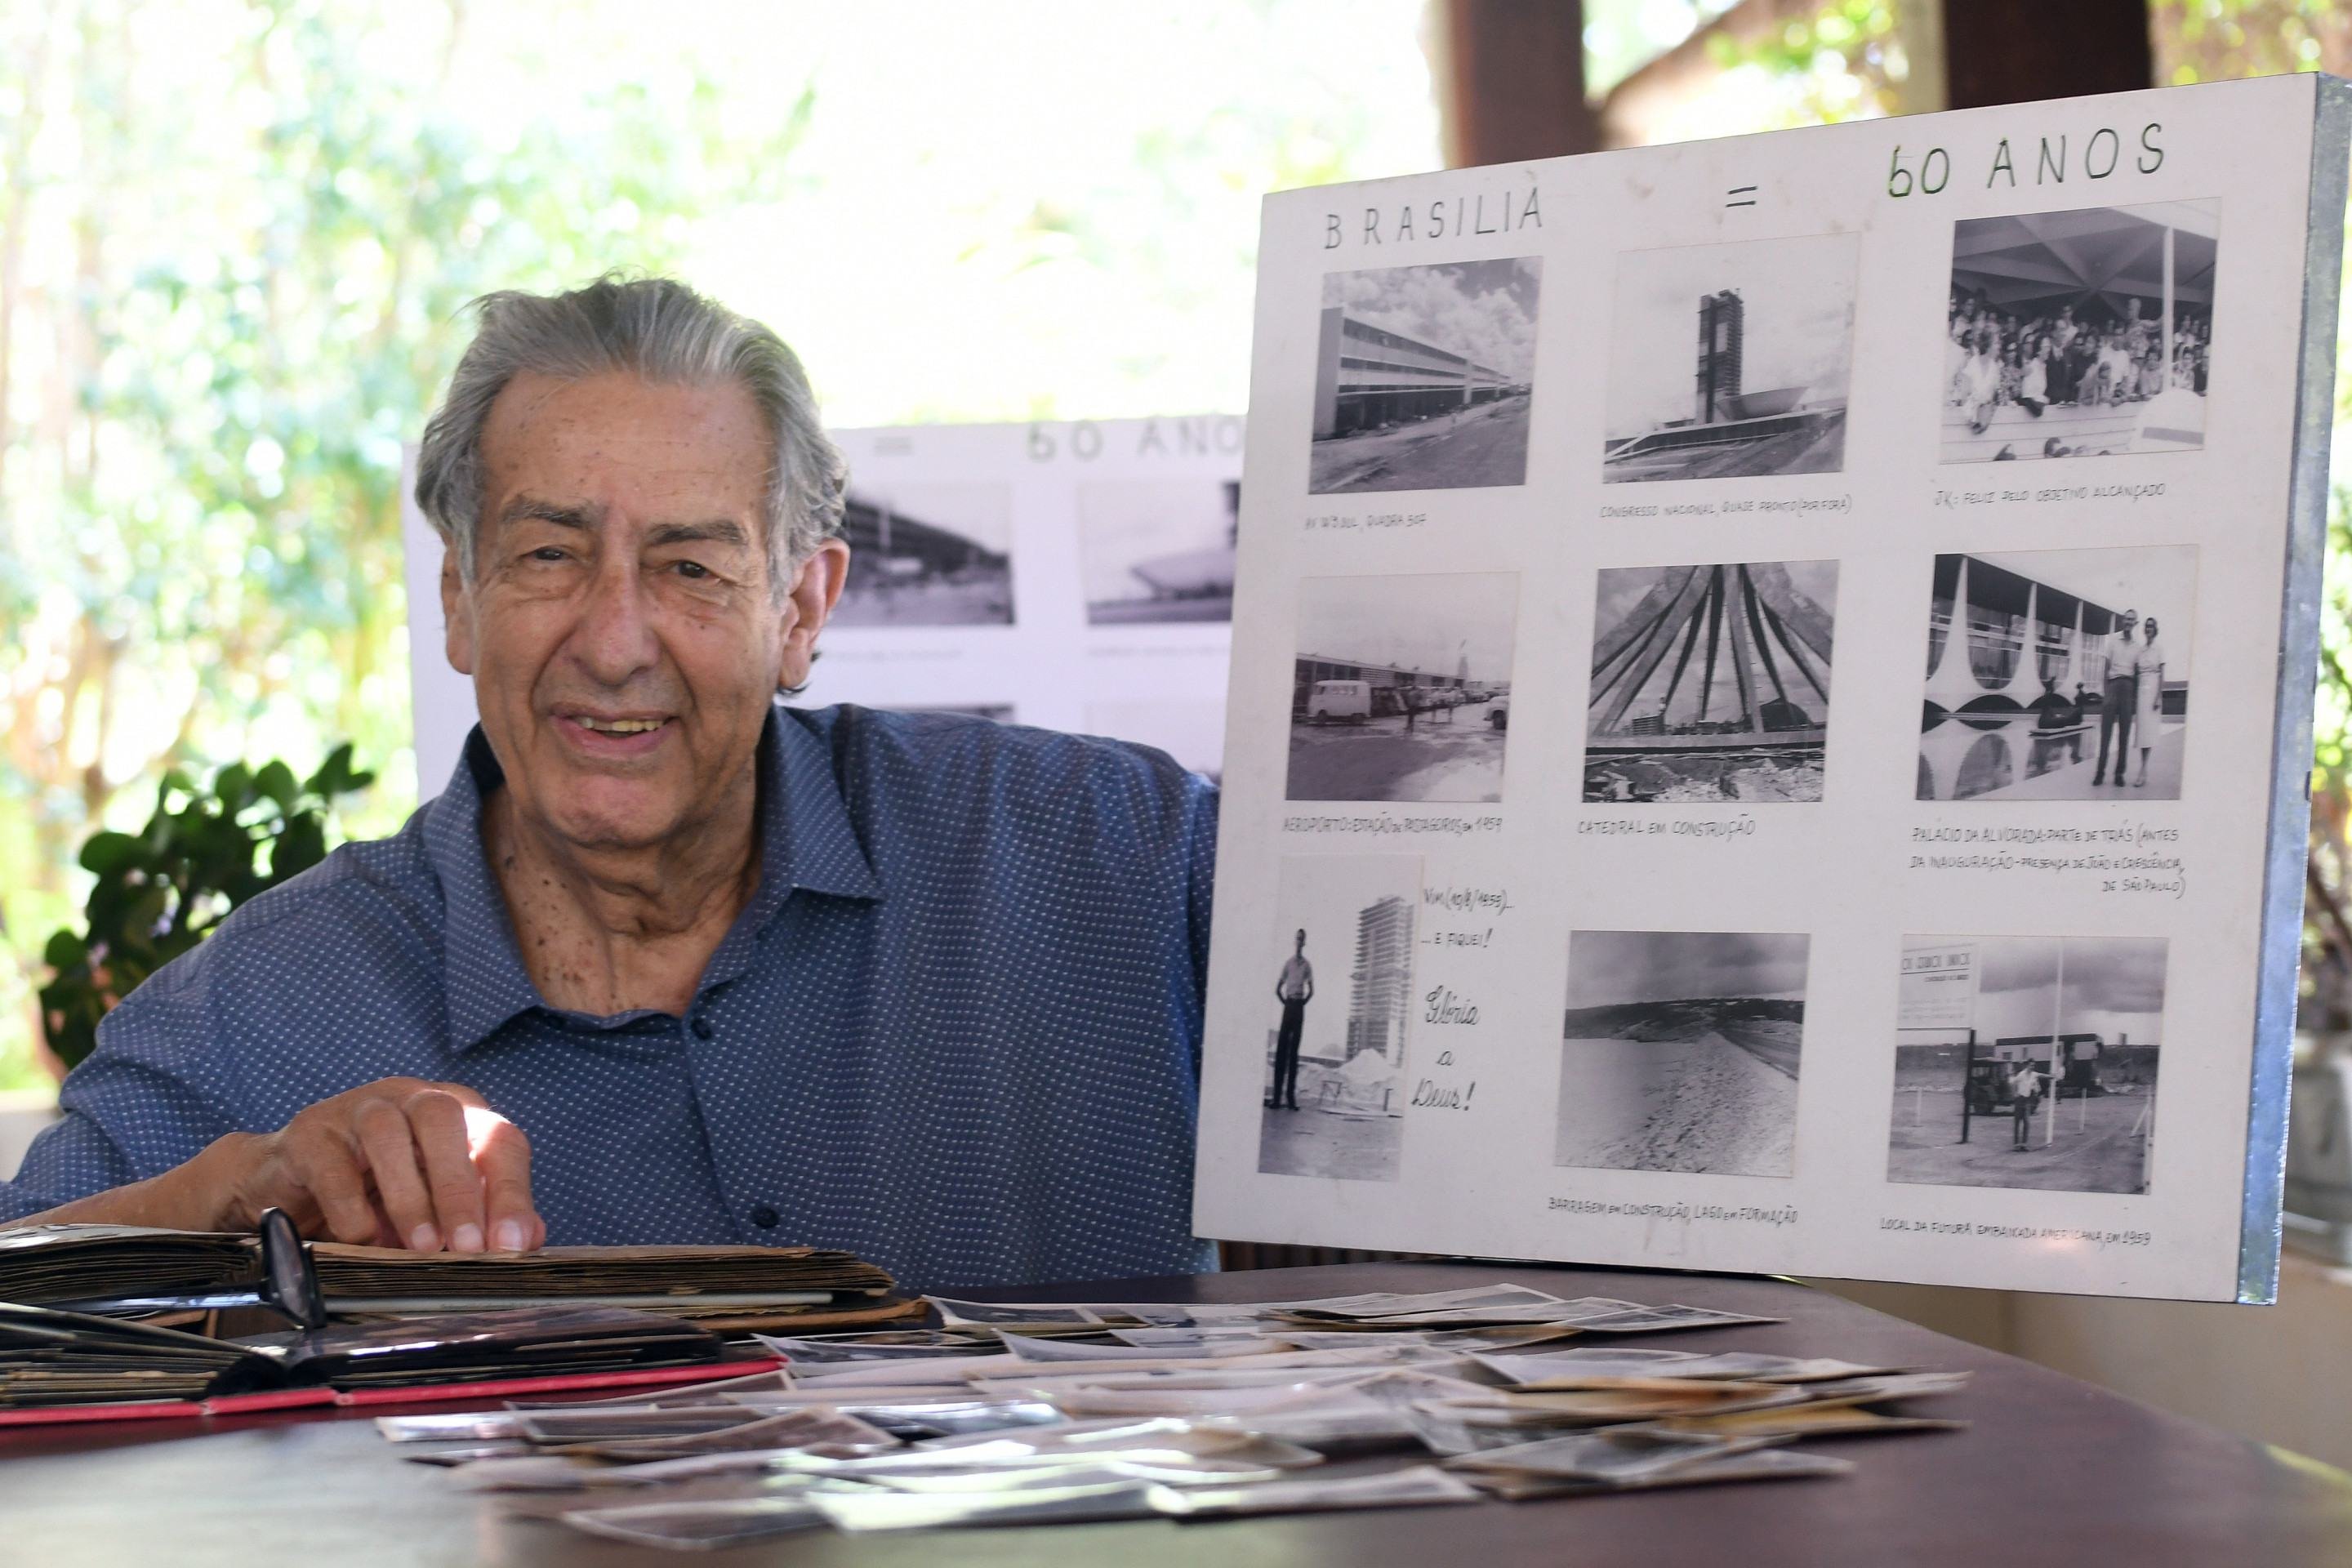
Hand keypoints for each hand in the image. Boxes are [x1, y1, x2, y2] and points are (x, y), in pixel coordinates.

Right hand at [188, 1077, 542, 1251]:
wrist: (284, 1186)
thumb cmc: (375, 1193)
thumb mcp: (436, 1208)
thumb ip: (482, 1217)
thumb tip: (526, 1238)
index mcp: (459, 1114)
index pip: (500, 1140)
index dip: (511, 1192)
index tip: (509, 1246)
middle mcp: (411, 1099)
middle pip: (445, 1119)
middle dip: (461, 1188)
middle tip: (467, 1248)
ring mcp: (357, 1109)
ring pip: (387, 1130)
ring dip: (410, 1194)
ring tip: (421, 1247)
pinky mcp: (308, 1134)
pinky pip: (331, 1163)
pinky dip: (350, 1206)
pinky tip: (362, 1238)